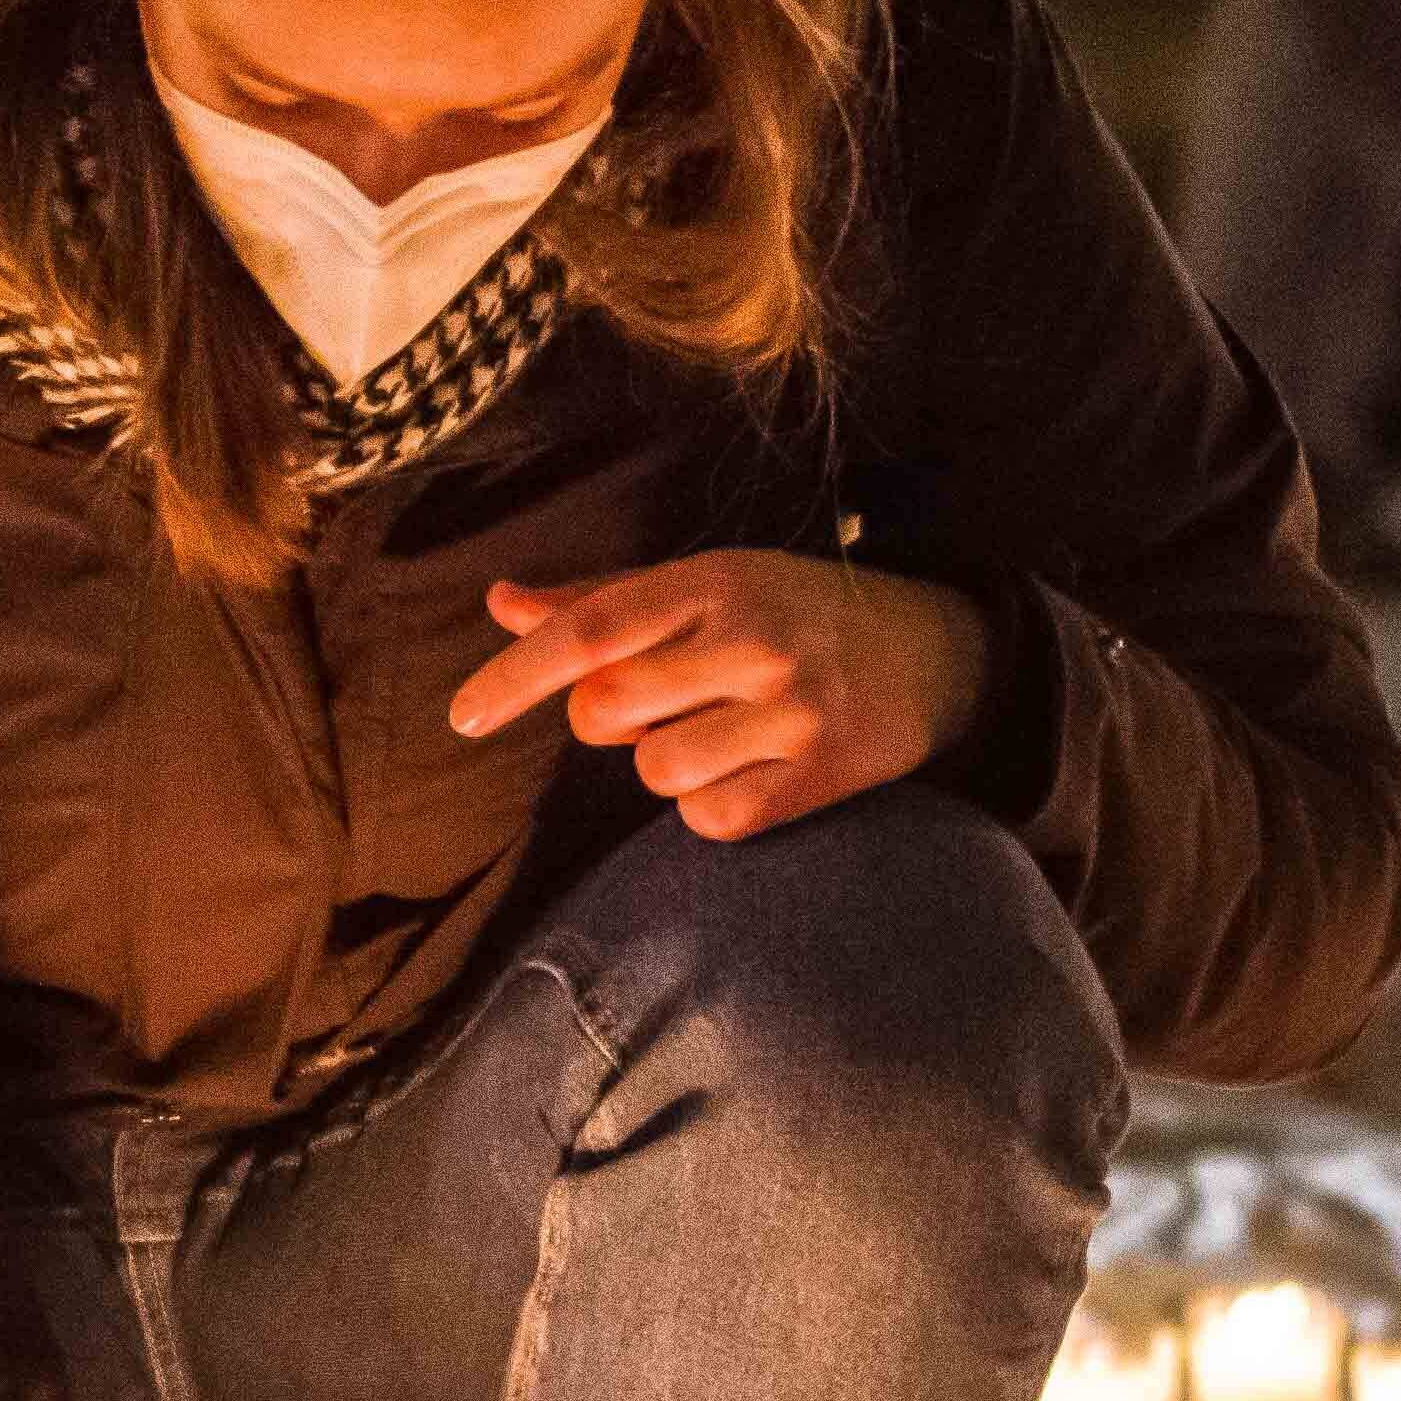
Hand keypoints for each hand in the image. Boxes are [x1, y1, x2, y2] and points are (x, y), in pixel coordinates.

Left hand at [449, 552, 994, 839]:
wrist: (938, 653)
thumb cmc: (794, 614)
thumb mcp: (708, 584)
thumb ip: (600, 600)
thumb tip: (500, 602)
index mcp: (714, 581)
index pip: (588, 629)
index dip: (515, 676)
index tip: (462, 716)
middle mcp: (752, 640)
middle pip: (606, 709)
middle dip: (609, 719)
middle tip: (665, 701)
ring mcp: (791, 711)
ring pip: (654, 771)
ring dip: (665, 763)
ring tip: (721, 732)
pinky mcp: (820, 777)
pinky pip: (710, 820)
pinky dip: (713, 806)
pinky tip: (755, 769)